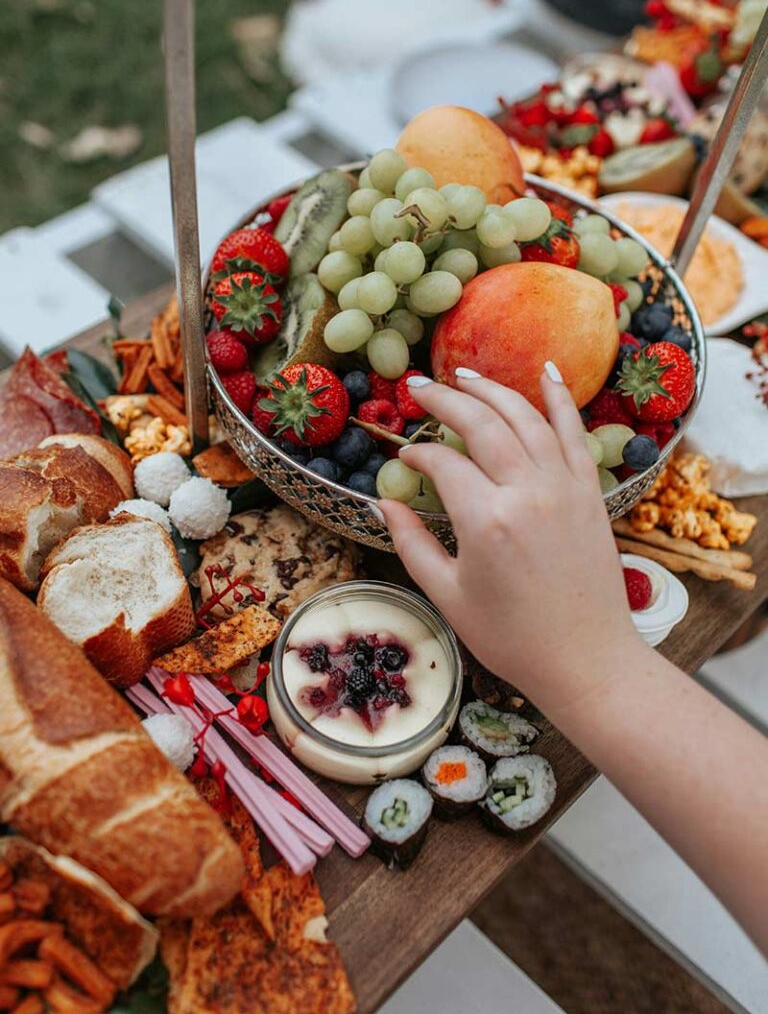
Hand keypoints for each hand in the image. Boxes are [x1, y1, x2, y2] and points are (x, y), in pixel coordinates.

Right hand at [376, 365, 643, 715]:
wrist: (586, 659)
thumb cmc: (511, 637)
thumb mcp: (448, 595)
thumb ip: (412, 544)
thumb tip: (383, 505)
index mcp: (485, 520)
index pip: (442, 464)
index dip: (417, 457)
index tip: (403, 460)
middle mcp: (526, 492)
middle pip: (481, 424)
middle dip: (445, 401)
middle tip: (418, 387)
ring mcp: (564, 487)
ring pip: (525, 418)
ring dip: (492, 389)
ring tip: (464, 375)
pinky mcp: (589, 492)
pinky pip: (575, 434)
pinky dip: (560, 400)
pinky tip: (546, 372)